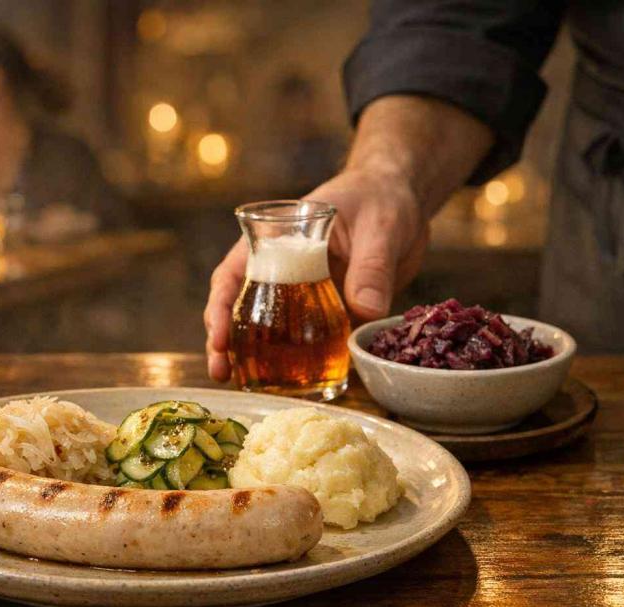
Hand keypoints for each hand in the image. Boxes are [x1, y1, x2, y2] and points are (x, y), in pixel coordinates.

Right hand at [204, 167, 425, 381]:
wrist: (405, 202)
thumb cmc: (383, 200)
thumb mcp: (380, 228)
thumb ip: (372, 267)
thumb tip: (365, 309)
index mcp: (279, 239)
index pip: (234, 271)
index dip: (220, 304)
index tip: (218, 336)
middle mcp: (282, 268)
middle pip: (241, 306)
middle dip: (226, 342)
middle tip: (221, 372)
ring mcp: (303, 293)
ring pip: (268, 328)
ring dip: (255, 358)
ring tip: (247, 388)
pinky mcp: (328, 312)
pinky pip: (308, 341)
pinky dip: (299, 364)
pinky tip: (297, 387)